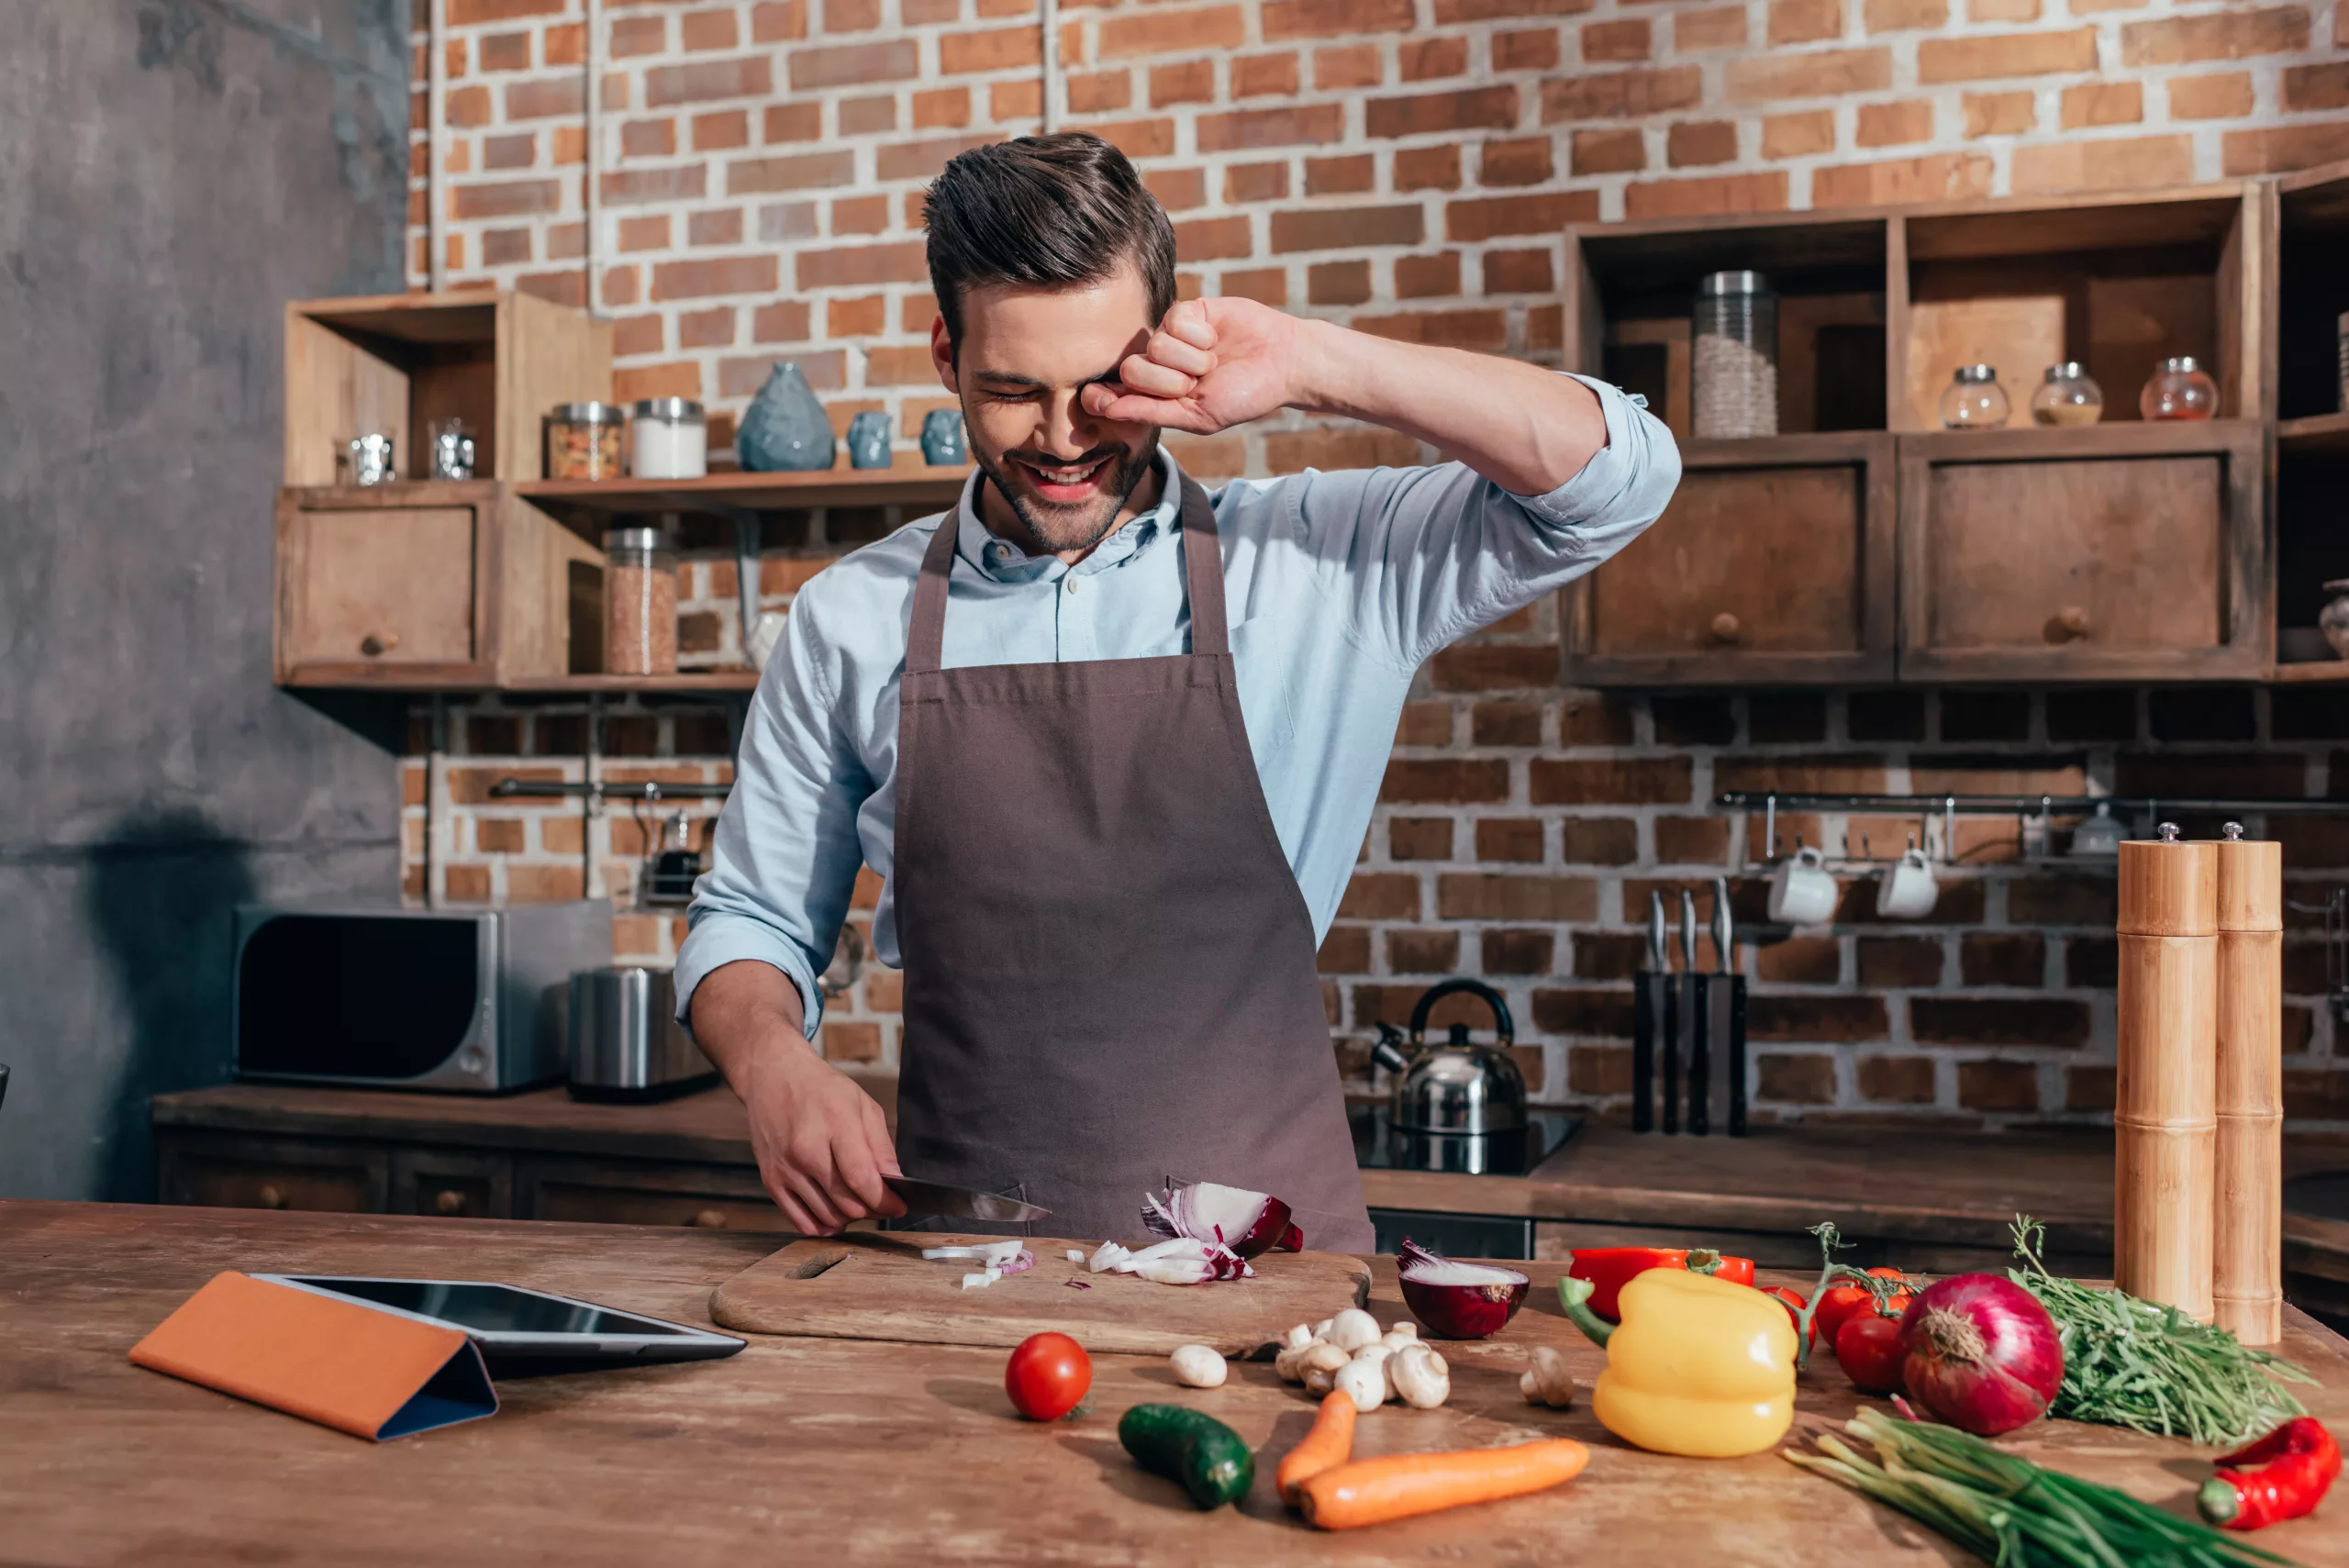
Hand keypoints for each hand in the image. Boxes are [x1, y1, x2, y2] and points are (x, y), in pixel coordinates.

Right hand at [737, 1044, 905, 1235]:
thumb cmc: (821, 1089)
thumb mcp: (861, 1104)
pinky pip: (800, 1221)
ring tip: (858, 1203)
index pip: (862, 1178)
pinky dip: (823, 1226)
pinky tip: (835, 1215)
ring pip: (826, 1216)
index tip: (898, 1206)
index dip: (885, 1201)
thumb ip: (880, 1146)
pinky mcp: (770, 1180)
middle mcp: (805, 1149)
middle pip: (846, 1203)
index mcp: (834, 1123)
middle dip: (872, 1210)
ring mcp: (785, 1167)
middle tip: (880, 1202)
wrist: (772, 1077)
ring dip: (849, 1218)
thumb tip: (894, 1182)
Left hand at [1080, 297, 1309, 434]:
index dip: (1102, 396)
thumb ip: (1151, 412)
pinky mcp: (1187, 312)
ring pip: (1154, 345)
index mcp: (1158, 396)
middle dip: (1167, 381)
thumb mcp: (1197, 416)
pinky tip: (1214, 337)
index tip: (1092, 397)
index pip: (1116, 394)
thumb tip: (1106, 410)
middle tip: (1197, 382)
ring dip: (1190, 358)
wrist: (1282, 363)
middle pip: (1131, 370)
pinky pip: (1172, 319)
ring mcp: (1171, 337)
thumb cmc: (1244, 396)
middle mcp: (1159, 366)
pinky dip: (1198, 334)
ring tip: (1214, 360)